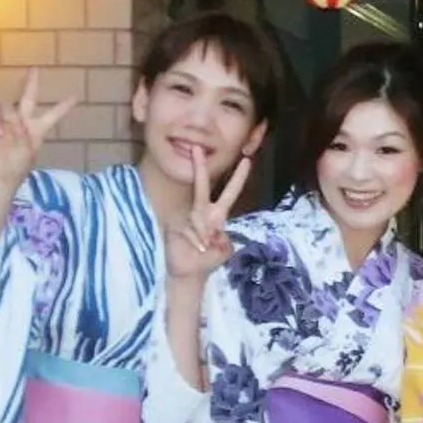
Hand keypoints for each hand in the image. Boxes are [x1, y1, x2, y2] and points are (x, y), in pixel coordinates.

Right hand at [0, 70, 77, 195]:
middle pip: (28, 98)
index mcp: (37, 130)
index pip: (53, 115)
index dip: (63, 106)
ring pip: (7, 106)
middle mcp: (22, 122)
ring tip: (7, 136)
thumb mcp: (27, 150)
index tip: (75, 96)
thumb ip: (21, 131)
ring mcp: (5, 121)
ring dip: (8, 120)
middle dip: (31, 83)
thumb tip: (11, 119)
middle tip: (35, 68)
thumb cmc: (17, 166)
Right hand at [165, 147, 252, 283]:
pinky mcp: (175, 226)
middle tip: (196, 149)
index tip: (247, 160)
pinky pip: (190, 231)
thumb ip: (223, 240)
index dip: (238, 178)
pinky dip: (196, 243)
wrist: (188, 273)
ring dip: (204, 237)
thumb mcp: (223, 250)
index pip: (229, 193)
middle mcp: (201, 212)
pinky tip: (196, 249)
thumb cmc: (207, 260)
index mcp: (217, 215)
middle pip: (202, 187)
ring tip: (203, 249)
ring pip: (198, 219)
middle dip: (199, 168)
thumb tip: (212, 231)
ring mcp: (187, 218)